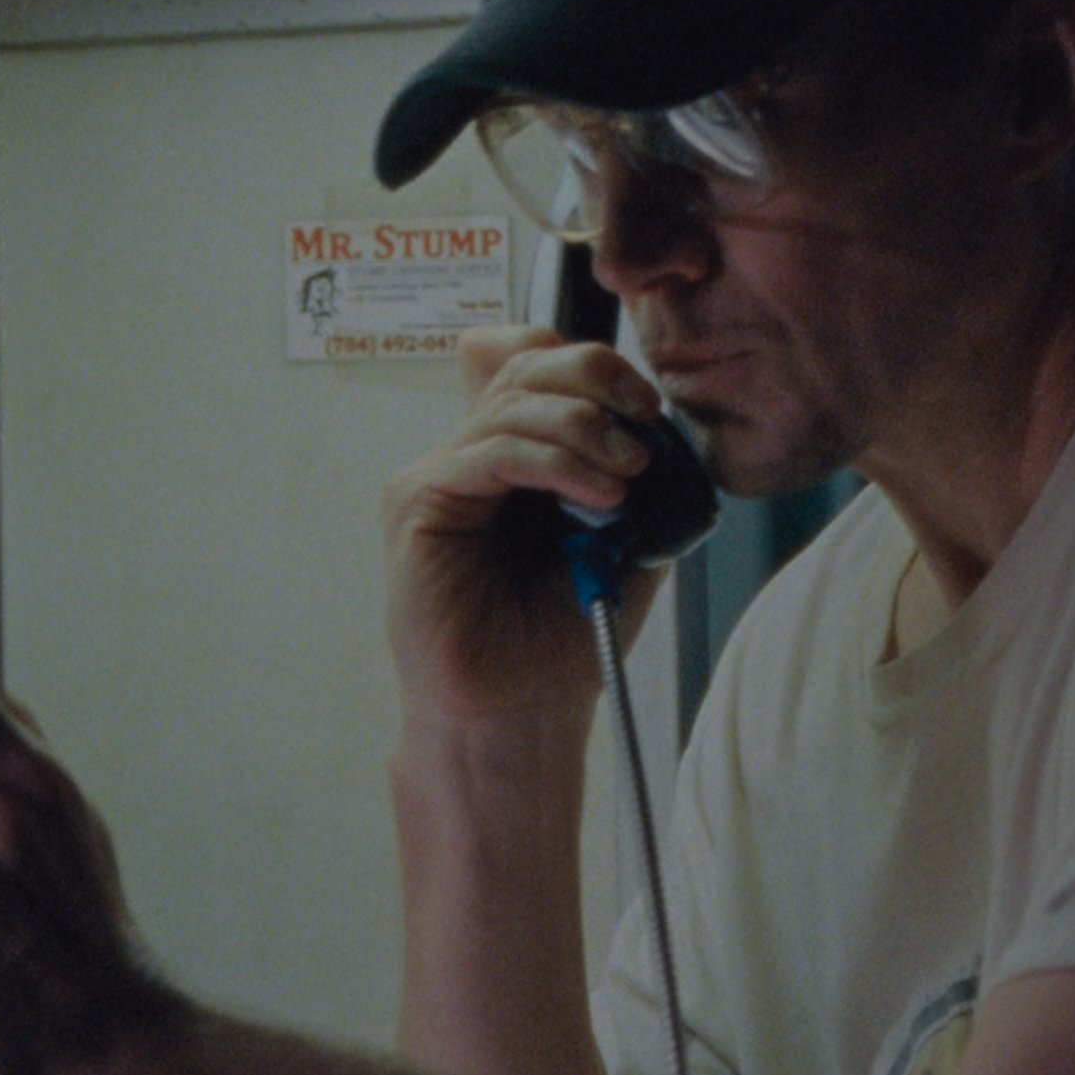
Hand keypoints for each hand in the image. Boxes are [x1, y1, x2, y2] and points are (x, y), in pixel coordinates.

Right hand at [381, 326, 671, 761]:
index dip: (589, 363)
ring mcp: (437, 477)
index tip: (647, 404)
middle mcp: (467, 456)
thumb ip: (629, 476)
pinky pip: (488, 452)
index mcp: (512, 456)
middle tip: (646, 421)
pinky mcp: (419, 504)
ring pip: (510, 402)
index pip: (532, 361)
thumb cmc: (561, 638)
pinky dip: (553, 461)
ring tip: (626, 476)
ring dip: (584, 427)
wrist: (520, 712)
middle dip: (595, 380)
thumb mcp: (620, 539)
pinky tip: (596, 494)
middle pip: (523, 365)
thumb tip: (655, 424)